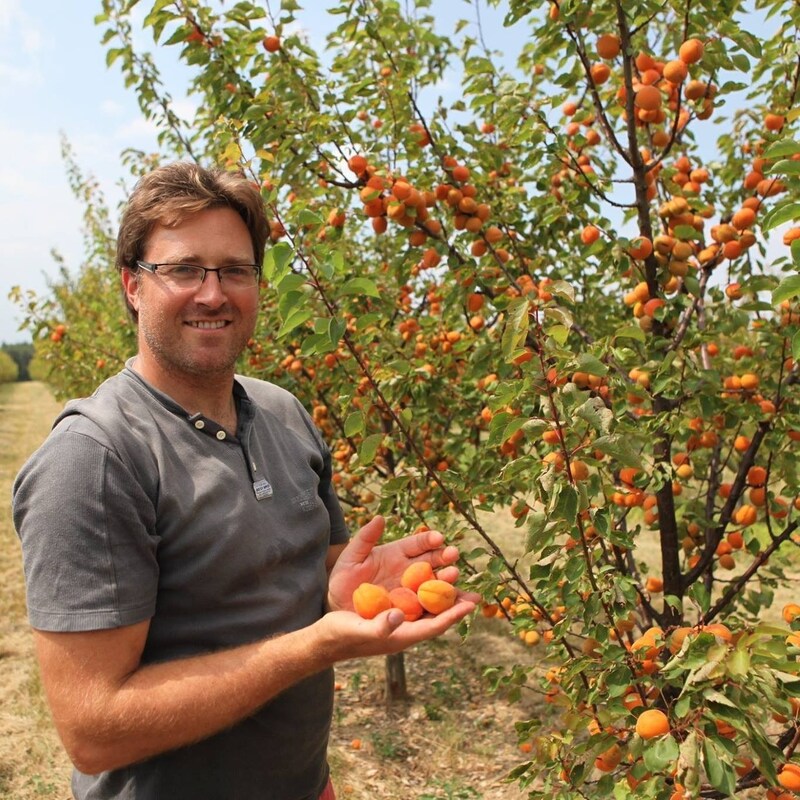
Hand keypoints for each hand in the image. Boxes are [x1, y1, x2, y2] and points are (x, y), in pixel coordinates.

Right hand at [315, 599, 477, 660]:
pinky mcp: (391, 615)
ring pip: (427, 609)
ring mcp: (398, 623)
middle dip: (454, 606)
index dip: (452, 615)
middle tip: (476, 594)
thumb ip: (379, 626)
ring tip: (459, 584)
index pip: (433, 626)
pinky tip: (430, 580)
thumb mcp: (359, 630)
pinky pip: (414, 603)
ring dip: (442, 597)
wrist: (325, 638)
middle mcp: (404, 629)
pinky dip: (425, 593)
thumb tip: (399, 615)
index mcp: (400, 636)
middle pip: (435, 617)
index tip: (471, 604)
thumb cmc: (340, 636)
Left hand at [327, 515, 472, 612]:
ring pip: (438, 585)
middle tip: (453, 556)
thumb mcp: (351, 558)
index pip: (418, 543)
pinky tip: (464, 608)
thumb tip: (379, 518)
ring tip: (458, 578)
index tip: (438, 538)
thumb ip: (365, 538)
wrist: (339, 610)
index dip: (429, 540)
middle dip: (445, 559)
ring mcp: (414, 591)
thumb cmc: (344, 581)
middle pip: (433, 562)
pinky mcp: (414, 612)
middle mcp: (410, 571)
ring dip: (451, 584)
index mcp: (398, 553)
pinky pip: (434, 609)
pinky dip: (450, 609)